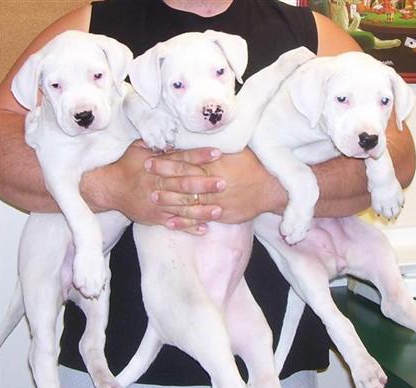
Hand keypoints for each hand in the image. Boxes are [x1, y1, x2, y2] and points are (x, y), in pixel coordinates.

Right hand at [81, 140, 225, 233]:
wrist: (109, 188)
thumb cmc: (127, 165)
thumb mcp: (138, 148)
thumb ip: (158, 143)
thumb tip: (177, 133)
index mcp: (156, 165)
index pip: (181, 159)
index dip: (199, 156)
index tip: (217, 153)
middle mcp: (157, 184)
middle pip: (183, 184)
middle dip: (203, 185)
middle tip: (223, 184)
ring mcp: (156, 203)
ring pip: (181, 207)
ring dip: (200, 210)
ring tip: (218, 210)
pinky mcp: (154, 217)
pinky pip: (174, 223)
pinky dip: (188, 227)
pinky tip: (203, 229)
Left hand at [152, 148, 287, 225]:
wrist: (271, 188)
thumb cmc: (254, 165)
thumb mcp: (236, 150)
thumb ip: (217, 147)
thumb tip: (202, 138)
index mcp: (214, 163)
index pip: (186, 159)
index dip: (167, 158)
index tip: (152, 156)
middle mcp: (212, 181)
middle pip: (182, 178)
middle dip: (162, 175)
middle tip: (144, 173)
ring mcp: (215, 199)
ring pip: (187, 200)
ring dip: (168, 199)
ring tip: (152, 197)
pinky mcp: (220, 214)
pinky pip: (199, 218)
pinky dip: (184, 221)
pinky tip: (170, 221)